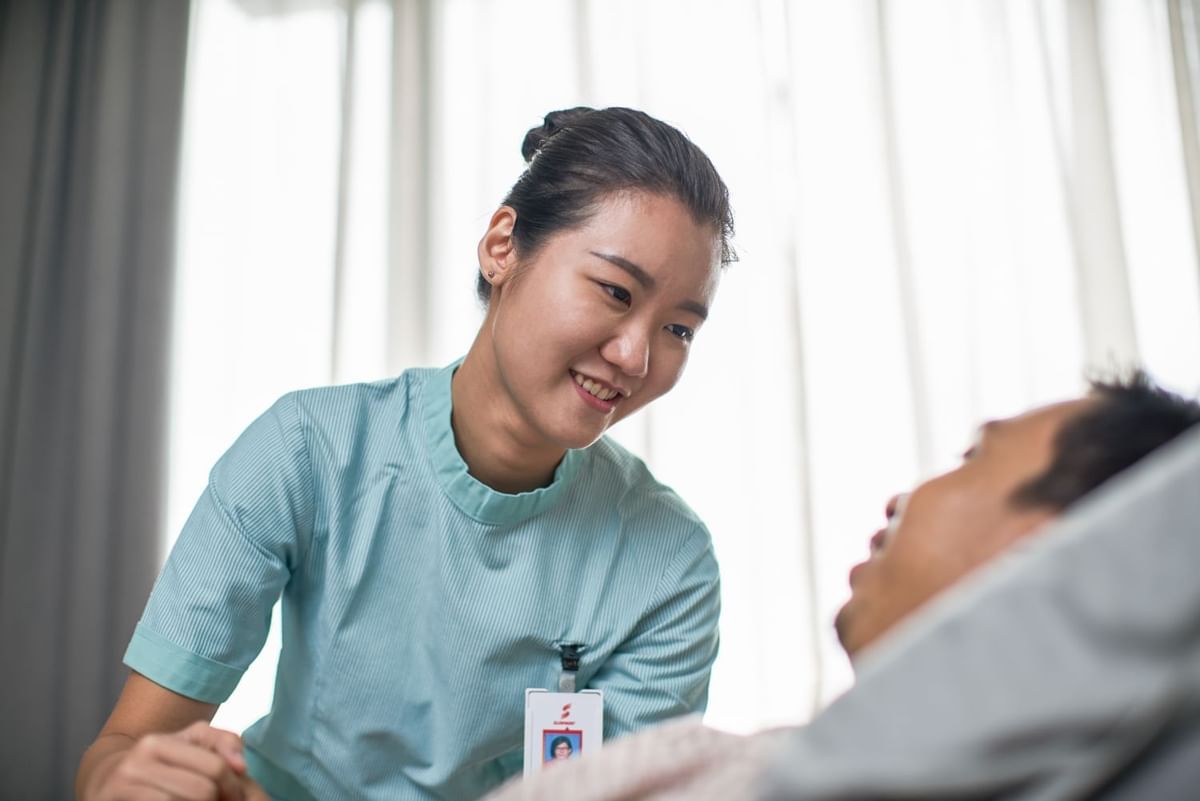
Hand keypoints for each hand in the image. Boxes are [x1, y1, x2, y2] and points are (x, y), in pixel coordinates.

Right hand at [89, 721, 254, 800]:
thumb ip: (221, 743)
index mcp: (157, 743)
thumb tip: (240, 765)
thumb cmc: (157, 763)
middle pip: (201, 791)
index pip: (215, 767)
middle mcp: (136, 762)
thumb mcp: (187, 743)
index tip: (238, 797)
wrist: (103, 781)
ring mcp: (123, 785)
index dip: (234, 787)